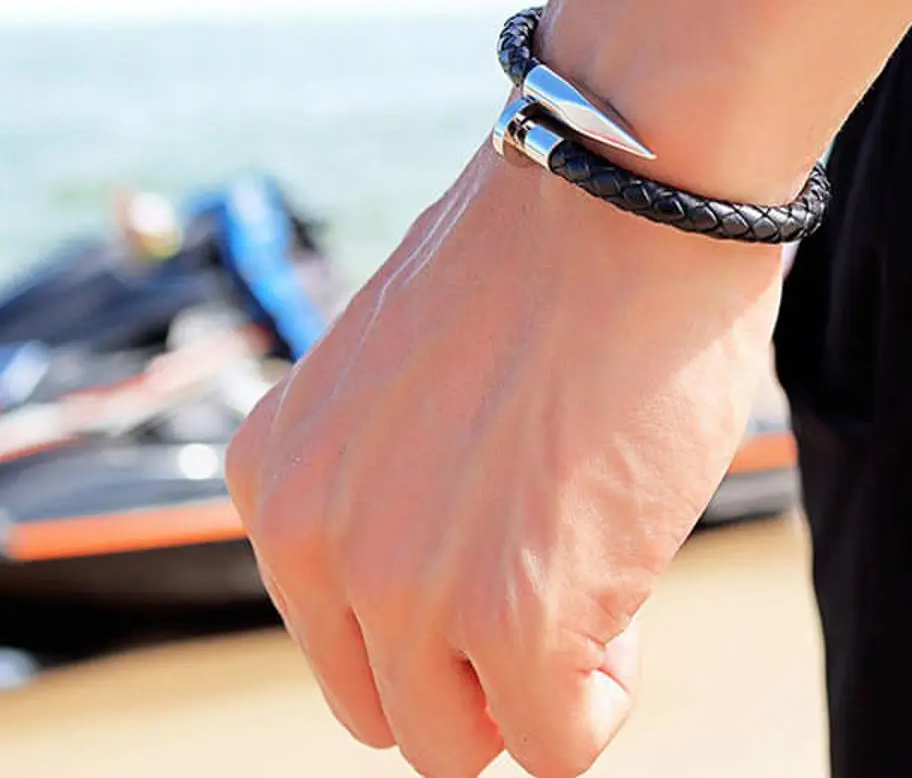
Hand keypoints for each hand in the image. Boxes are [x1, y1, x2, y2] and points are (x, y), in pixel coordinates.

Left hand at [226, 143, 783, 775]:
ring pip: (458, 741)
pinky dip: (600, 694)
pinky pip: (558, 743)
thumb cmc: (549, 255)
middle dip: (474, 664)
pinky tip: (628, 584)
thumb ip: (395, 471)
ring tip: (595, 567)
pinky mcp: (516, 615)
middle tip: (556, 562)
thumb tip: (453, 546)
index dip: (435, 602)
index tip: (505, 532)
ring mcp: (406, 583)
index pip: (336, 626)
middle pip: (385, 703)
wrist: (624, 189)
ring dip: (535, 682)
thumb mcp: (413, 372)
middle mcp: (316, 536)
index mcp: (282, 472)